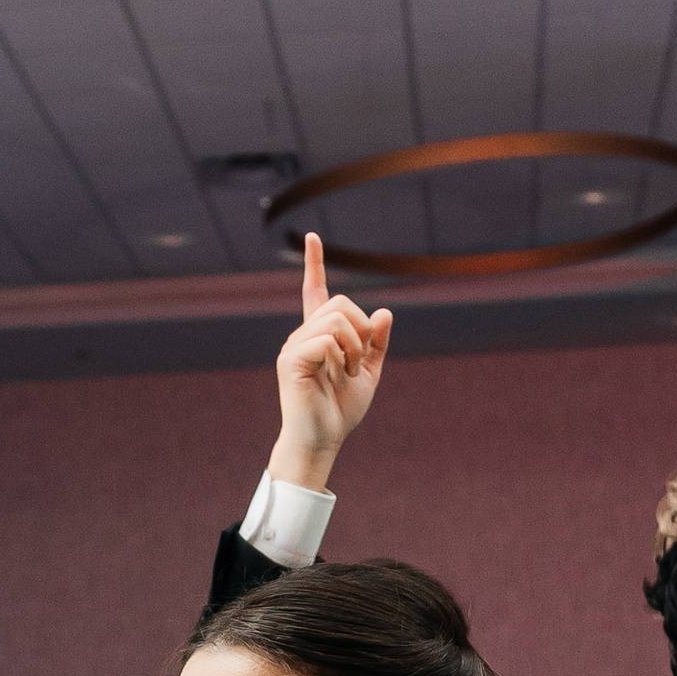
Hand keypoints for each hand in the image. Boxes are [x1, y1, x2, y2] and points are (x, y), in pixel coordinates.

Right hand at [267, 233, 392, 490]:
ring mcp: (294, 345)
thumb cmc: (341, 410)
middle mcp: (302, 335)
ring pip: (337, 320)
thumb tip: (385, 312)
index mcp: (319, 335)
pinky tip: (338, 375)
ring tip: (348, 372)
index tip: (313, 237)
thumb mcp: (370, 372)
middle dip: (363, 331)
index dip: (315, 264)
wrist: (324, 439)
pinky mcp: (291, 359)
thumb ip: (378, 343)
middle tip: (358, 362)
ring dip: (355, 347)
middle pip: (342, 305)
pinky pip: (326, 340)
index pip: (315, 292)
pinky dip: (342, 357)